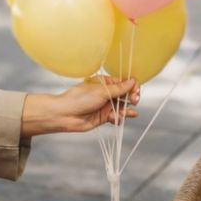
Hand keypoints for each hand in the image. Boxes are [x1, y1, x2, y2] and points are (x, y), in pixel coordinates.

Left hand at [21, 77, 139, 135]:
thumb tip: (132, 81)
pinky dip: (119, 118)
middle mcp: (107, 93)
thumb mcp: (102, 91)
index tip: (135, 92)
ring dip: (126, 110)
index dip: (132, 87)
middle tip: (134, 101)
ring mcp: (106, 105)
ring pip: (122, 107)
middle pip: (126, 95)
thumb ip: (119, 89)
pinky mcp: (104, 117)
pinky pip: (116, 117)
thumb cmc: (79, 99)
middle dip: (131, 98)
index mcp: (106, 82)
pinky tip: (118, 119)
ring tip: (127, 113)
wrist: (66, 115)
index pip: (125, 82)